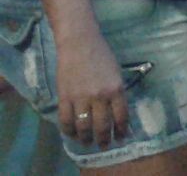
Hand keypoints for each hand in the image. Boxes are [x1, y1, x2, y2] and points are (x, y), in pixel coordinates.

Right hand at [56, 32, 128, 147]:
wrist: (80, 42)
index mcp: (117, 89)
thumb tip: (116, 111)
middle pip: (102, 125)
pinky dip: (68, 131)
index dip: (121, 130)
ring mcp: (81, 97)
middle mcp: (100, 96)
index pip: (121, 116)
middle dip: (104, 139)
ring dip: (86, 139)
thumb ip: (116, 92)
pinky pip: (65, 120)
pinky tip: (72, 133)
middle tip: (104, 145)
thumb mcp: (117, 73)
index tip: (121, 137)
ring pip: (83, 127)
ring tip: (87, 142)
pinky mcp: (64, 97)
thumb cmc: (101, 54)